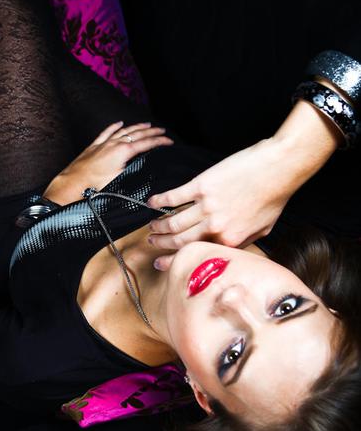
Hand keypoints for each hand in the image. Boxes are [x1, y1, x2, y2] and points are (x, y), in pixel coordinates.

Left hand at [42, 120, 172, 204]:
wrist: (72, 186)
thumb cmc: (94, 187)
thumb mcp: (120, 181)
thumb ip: (134, 172)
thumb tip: (146, 171)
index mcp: (123, 151)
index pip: (146, 143)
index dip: (160, 142)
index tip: (169, 141)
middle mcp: (114, 144)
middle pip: (137, 134)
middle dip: (152, 132)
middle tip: (163, 131)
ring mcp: (103, 144)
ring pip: (124, 131)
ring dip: (137, 127)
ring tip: (147, 124)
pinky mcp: (94, 147)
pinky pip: (107, 132)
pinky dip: (115, 126)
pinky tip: (119, 123)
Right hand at [147, 138, 302, 269]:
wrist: (278, 168)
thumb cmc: (274, 197)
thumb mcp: (263, 230)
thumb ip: (243, 242)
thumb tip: (228, 248)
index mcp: (229, 240)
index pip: (196, 254)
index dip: (174, 260)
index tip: (161, 262)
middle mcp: (215, 227)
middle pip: (180, 240)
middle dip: (162, 244)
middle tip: (152, 243)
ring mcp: (207, 206)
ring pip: (173, 222)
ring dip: (158, 225)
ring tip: (152, 226)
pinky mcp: (202, 186)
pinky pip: (174, 197)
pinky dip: (160, 200)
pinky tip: (152, 202)